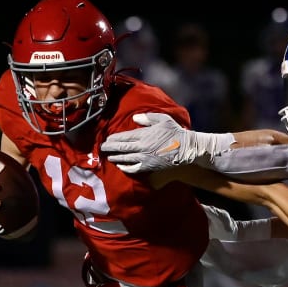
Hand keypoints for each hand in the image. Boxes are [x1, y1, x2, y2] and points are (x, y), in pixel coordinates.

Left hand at [102, 112, 233, 173]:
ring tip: (108, 156)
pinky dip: (125, 167)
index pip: (123, 137)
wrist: (185, 148)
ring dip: (115, 157)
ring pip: (125, 158)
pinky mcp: (149, 167)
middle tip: (101, 148)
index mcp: (143, 135)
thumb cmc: (175, 132)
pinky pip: (134, 168)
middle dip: (110, 148)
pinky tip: (121, 165)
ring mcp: (144, 158)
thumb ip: (147, 118)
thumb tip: (135, 118)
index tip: (106, 139)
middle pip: (121, 148)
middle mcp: (141, 147)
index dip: (113, 138)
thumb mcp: (162, 119)